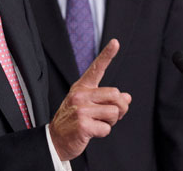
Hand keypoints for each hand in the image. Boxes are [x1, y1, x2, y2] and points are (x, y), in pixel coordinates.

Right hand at [48, 39, 131, 160]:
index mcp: (82, 87)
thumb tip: (127, 98)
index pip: (97, 68)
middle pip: (115, 95)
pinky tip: (92, 132)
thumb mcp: (89, 106)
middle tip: (111, 116)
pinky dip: (103, 132)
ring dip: (111, 122)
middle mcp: (80, 95)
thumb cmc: (75, 121)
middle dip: (120, 108)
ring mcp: (80, 110)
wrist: (56, 139)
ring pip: (114, 112)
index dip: (107, 55)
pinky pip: (107, 128)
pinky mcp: (83, 125)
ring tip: (98, 123)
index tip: (116, 42)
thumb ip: (107, 100)